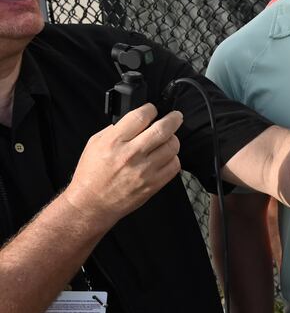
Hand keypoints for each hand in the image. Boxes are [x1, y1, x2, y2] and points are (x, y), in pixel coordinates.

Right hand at [63, 104, 182, 227]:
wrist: (92, 203)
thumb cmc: (91, 175)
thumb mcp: (94, 144)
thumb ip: (115, 130)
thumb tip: (135, 120)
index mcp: (114, 142)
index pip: (140, 116)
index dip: (151, 109)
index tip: (153, 109)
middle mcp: (131, 155)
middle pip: (162, 129)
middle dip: (173, 119)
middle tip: (176, 117)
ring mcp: (145, 170)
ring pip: (172, 147)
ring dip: (173, 139)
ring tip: (168, 139)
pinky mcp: (154, 183)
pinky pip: (174, 165)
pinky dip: (173, 158)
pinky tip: (166, 157)